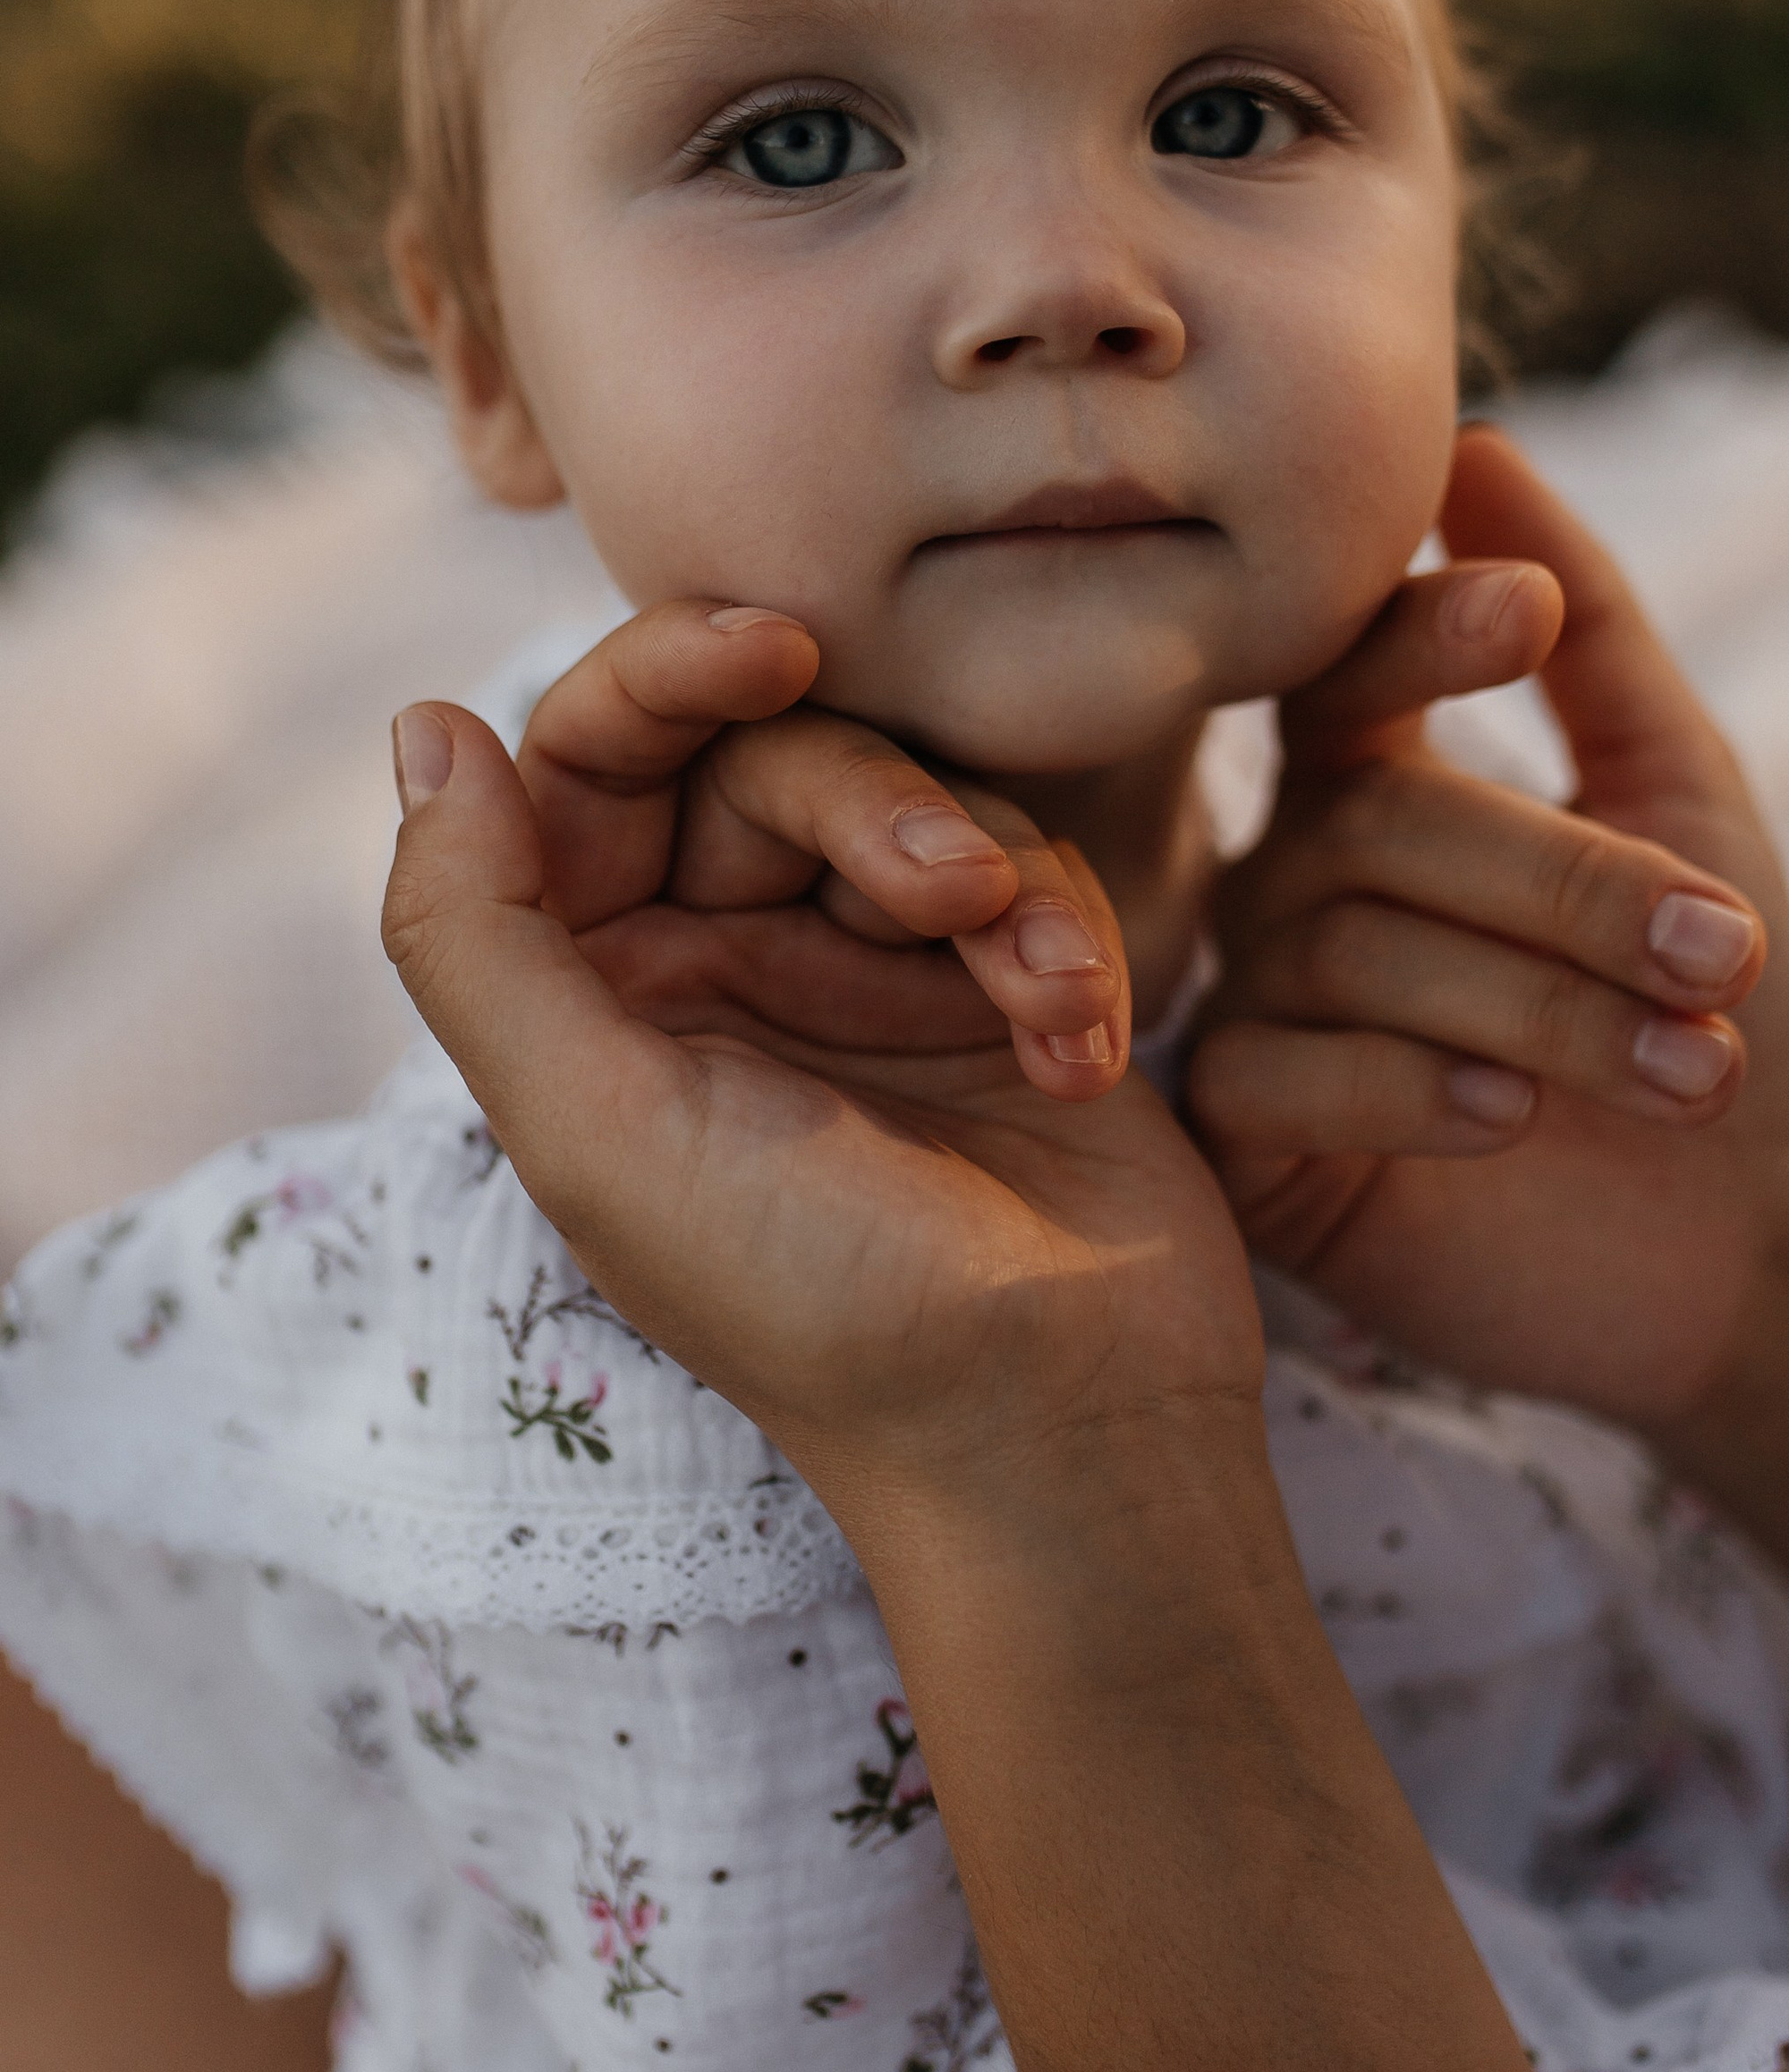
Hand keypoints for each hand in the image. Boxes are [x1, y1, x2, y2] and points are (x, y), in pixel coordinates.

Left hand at [381, 669, 1263, 1543]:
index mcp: (597, 992)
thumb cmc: (813, 1303)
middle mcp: (723, 964)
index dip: (670, 673)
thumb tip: (424, 729)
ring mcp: (869, 972)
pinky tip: (1081, 1048)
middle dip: (866, 801)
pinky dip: (1062, 942)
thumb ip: (475, 933)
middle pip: (772, 759)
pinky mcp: (1002, 985)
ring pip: (919, 799)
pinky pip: (1030, 873)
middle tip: (945, 885)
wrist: (1063, 1424)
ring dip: (992, 882)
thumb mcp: (595, 1126)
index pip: (598, 759)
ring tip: (1040, 997)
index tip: (774, 647)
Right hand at [1188, 425, 1788, 1423]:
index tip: (1524, 617)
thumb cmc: (1713, 1000)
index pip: (1351, 667)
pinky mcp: (1250, 1135)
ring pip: (1355, 952)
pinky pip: (1280, 1076)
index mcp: (1374, 770)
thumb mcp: (1687, 800)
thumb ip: (1595, 633)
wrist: (1739, 1238)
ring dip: (1544, 1005)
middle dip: (1569, 886)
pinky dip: (1405, 1087)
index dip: (1422, 634)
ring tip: (1696, 1060)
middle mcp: (1294, 870)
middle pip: (1381, 824)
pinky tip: (1510, 1117)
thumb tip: (1481, 440)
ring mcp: (1262, 1000)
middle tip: (1723, 950)